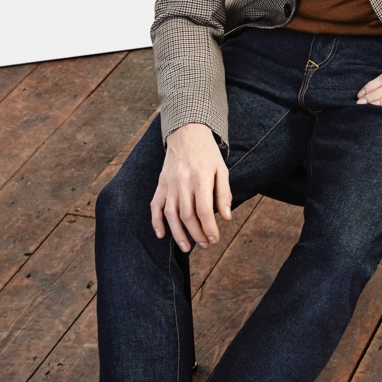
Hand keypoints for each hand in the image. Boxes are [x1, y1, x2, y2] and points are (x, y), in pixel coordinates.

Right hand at [150, 123, 231, 250]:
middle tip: (206, 245)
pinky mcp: (161, 184)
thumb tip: (226, 217)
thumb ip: (224, 194)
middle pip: (187, 215)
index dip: (209, 227)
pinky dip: (156, 222)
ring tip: (187, 247)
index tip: (215, 239)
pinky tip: (161, 235)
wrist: (187, 133)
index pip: (204, 210)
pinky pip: (155, 205)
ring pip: (170, 214)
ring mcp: (169, 184)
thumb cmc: (207, 153)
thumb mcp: (222, 170)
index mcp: (200, 178)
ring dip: (178, 234)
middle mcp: (183, 183)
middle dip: (197, 234)